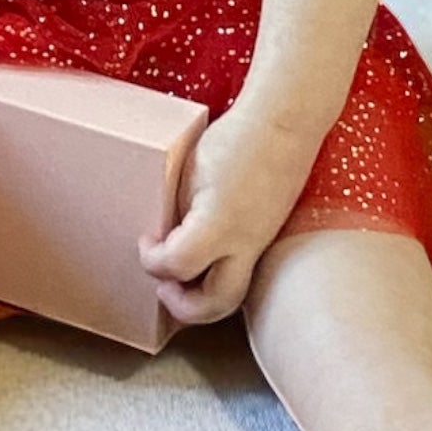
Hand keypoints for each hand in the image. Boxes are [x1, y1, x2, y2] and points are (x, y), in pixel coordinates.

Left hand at [138, 109, 320, 326]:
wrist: (285, 123)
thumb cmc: (235, 139)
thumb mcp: (189, 172)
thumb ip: (177, 211)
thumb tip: (164, 237)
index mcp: (219, 223)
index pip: (178, 265)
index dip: (152, 260)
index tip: (146, 241)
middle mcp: (245, 242)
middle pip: (216, 304)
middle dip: (183, 307)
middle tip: (163, 285)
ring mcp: (261, 243)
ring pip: (235, 296)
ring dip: (203, 297)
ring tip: (182, 278)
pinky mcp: (268, 236)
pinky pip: (243, 271)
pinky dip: (219, 275)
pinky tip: (205, 256)